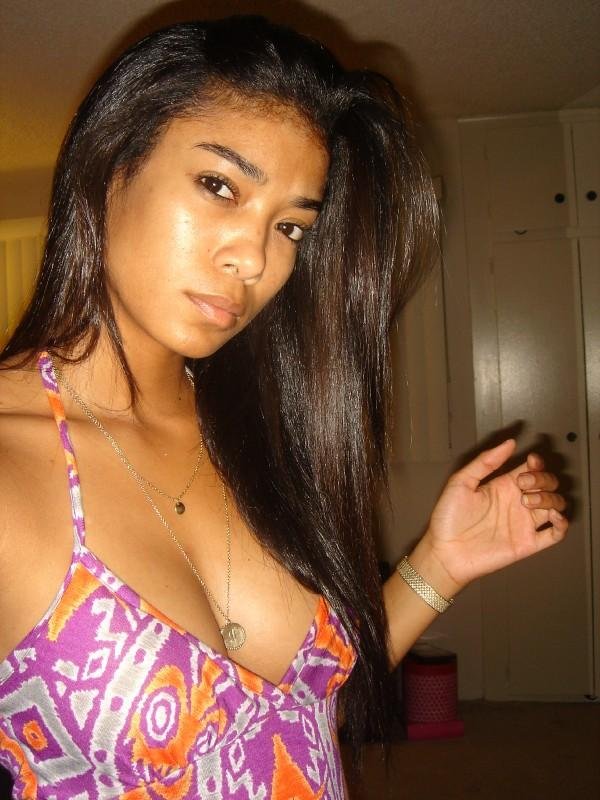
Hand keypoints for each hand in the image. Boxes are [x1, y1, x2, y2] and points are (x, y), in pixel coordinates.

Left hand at [422, 439, 567, 590]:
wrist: (445, 551)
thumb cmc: (448, 518)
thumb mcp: (461, 482)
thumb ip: (485, 462)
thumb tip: (509, 442)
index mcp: (503, 486)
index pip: (532, 469)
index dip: (537, 463)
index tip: (531, 462)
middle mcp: (517, 502)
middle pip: (548, 484)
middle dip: (542, 479)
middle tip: (523, 485)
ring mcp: (524, 523)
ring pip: (555, 504)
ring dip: (549, 498)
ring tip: (528, 502)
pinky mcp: (528, 543)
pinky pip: (556, 533)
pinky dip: (562, 523)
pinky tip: (552, 516)